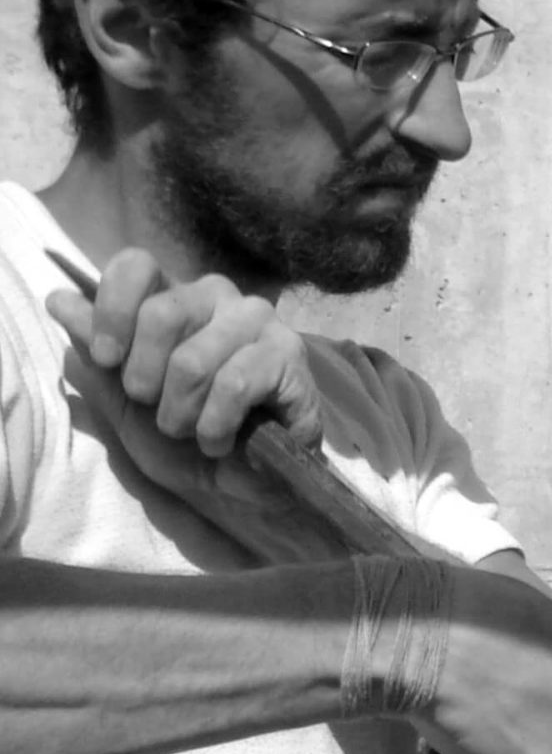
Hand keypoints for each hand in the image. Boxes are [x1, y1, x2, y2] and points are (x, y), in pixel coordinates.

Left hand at [45, 252, 338, 556]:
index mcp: (174, 297)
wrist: (233, 488)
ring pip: (195, 359)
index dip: (113, 311)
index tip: (107, 359)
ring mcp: (260, 324)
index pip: (137, 265)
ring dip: (181, 412)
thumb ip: (95, 348)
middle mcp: (219, 298)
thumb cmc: (180, 440)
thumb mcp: (122, 398)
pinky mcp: (291, 358)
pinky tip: (219, 442)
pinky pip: (235, 385)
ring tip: (191, 433)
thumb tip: (59, 299)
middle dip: (145, 378)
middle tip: (158, 410)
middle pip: (162, 312)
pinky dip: (216, 425)